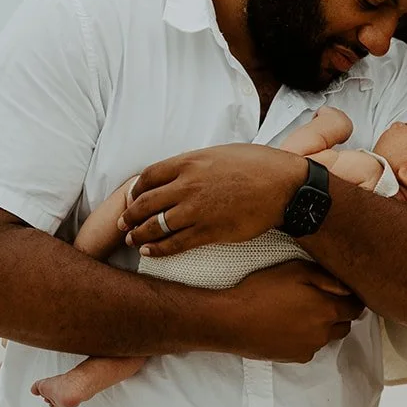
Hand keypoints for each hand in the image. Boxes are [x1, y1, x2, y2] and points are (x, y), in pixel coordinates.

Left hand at [117, 145, 307, 256]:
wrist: (284, 187)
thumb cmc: (259, 165)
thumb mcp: (221, 153)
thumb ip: (198, 163)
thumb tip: (185, 171)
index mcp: (189, 162)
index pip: (148, 176)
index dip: (136, 189)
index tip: (132, 197)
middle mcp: (187, 185)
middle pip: (146, 202)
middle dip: (130, 215)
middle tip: (122, 223)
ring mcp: (196, 210)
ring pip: (156, 225)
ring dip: (139, 234)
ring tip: (131, 240)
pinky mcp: (209, 231)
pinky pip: (175, 243)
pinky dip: (158, 249)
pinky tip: (149, 252)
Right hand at [213, 261, 364, 363]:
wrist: (232, 321)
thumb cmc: (263, 290)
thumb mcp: (296, 270)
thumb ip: (327, 279)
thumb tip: (348, 288)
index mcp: (328, 310)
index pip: (356, 307)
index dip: (352, 299)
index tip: (344, 292)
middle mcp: (324, 333)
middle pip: (345, 324)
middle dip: (339, 313)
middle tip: (321, 300)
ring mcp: (310, 348)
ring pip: (327, 337)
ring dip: (323, 326)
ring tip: (301, 313)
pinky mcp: (296, 358)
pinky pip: (311, 347)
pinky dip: (306, 338)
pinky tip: (289, 326)